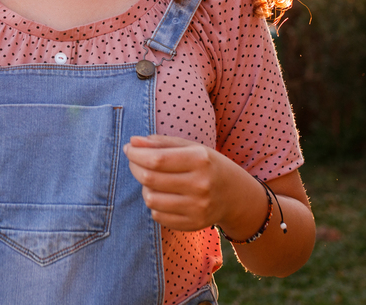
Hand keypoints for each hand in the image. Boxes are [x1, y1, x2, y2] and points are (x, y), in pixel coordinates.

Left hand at [123, 134, 244, 232]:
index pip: (157, 159)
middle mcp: (200, 185)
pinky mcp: (193, 224)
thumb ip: (162, 143)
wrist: (236, 195)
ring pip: (151, 199)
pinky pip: (158, 215)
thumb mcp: (191, 147)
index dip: (136, 154)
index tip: (129, 148)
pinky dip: (154, 204)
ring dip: (144, 187)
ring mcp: (197, 208)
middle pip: (150, 179)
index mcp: (201, 160)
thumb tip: (133, 141)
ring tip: (152, 180)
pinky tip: (163, 195)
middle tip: (134, 161)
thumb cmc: (208, 165)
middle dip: (135, 168)